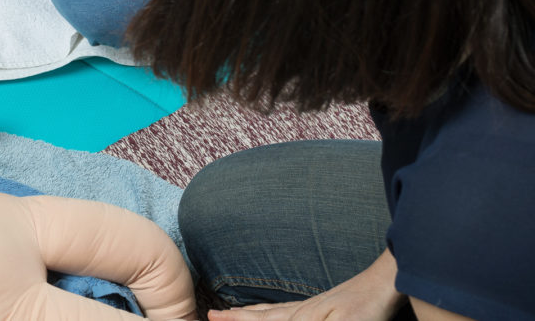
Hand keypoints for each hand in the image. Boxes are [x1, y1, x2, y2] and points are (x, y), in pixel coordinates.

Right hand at [208, 253, 405, 320]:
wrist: (386, 281)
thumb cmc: (369, 308)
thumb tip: (281, 319)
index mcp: (303, 317)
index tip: (213, 318)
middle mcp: (302, 311)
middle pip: (262, 315)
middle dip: (236, 317)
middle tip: (212, 316)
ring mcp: (312, 306)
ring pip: (272, 311)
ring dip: (250, 313)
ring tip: (232, 312)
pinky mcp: (324, 305)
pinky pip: (287, 309)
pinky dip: (270, 310)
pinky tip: (274, 311)